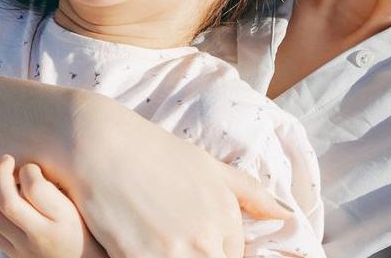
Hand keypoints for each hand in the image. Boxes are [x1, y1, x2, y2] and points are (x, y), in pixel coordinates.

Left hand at [0, 155, 107, 257]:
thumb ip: (55, 187)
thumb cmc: (84, 228)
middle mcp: (40, 236)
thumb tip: (27, 167)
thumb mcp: (80, 204)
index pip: (35, 188)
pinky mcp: (13, 255)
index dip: (28, 169)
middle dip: (0, 174)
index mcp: (63, 220)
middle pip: (7, 202)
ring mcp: (23, 249)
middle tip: (6, 159)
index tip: (33, 166)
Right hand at [55, 95, 292, 257]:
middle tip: (168, 236)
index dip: (207, 252)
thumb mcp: (209, 167)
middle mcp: (211, 237)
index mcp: (228, 217)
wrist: (102, 144)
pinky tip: (135, 250)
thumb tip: (288, 215)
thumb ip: (251, 194)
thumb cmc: (153, 152)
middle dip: (194, 256)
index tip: (182, 239)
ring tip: (156, 240)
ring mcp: (179, 251)